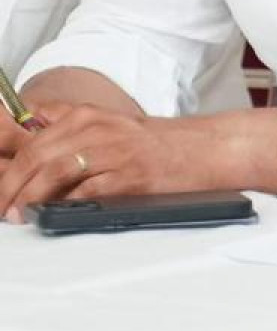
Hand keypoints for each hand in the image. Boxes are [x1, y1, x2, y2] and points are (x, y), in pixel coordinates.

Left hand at [0, 104, 207, 221]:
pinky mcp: (130, 176)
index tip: (0, 188)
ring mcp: (115, 151)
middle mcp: (97, 128)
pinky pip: (86, 191)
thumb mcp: (106, 123)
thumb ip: (64, 125)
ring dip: (30, 198)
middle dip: (10, 186)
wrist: (203, 149)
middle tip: (4, 209)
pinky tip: (54, 215)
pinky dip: (64, 204)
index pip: (29, 139)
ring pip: (55, 171)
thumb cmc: (152, 143)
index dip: (6, 168)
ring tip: (20, 215)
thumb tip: (21, 133)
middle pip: (36, 156)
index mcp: (86, 115)